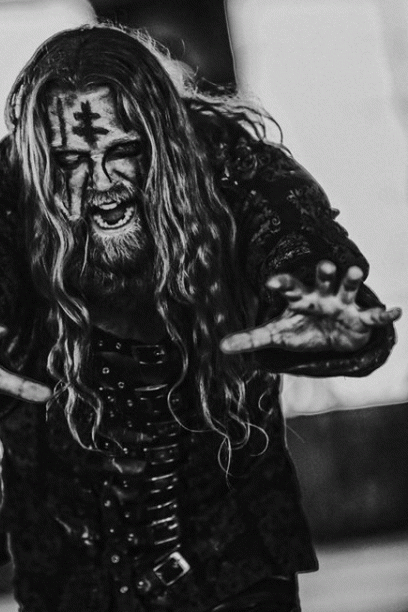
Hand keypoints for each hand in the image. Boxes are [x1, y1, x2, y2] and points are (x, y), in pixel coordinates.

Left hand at [220, 262, 401, 355]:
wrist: (333, 338)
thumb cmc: (303, 330)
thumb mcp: (277, 334)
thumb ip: (251, 339)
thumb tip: (221, 347)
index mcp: (300, 298)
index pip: (289, 287)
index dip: (282, 284)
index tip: (271, 282)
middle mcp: (322, 295)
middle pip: (322, 280)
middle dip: (324, 272)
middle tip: (324, 265)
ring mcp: (343, 305)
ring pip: (348, 288)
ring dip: (352, 280)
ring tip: (355, 271)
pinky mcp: (360, 319)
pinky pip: (373, 316)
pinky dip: (385, 314)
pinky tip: (396, 310)